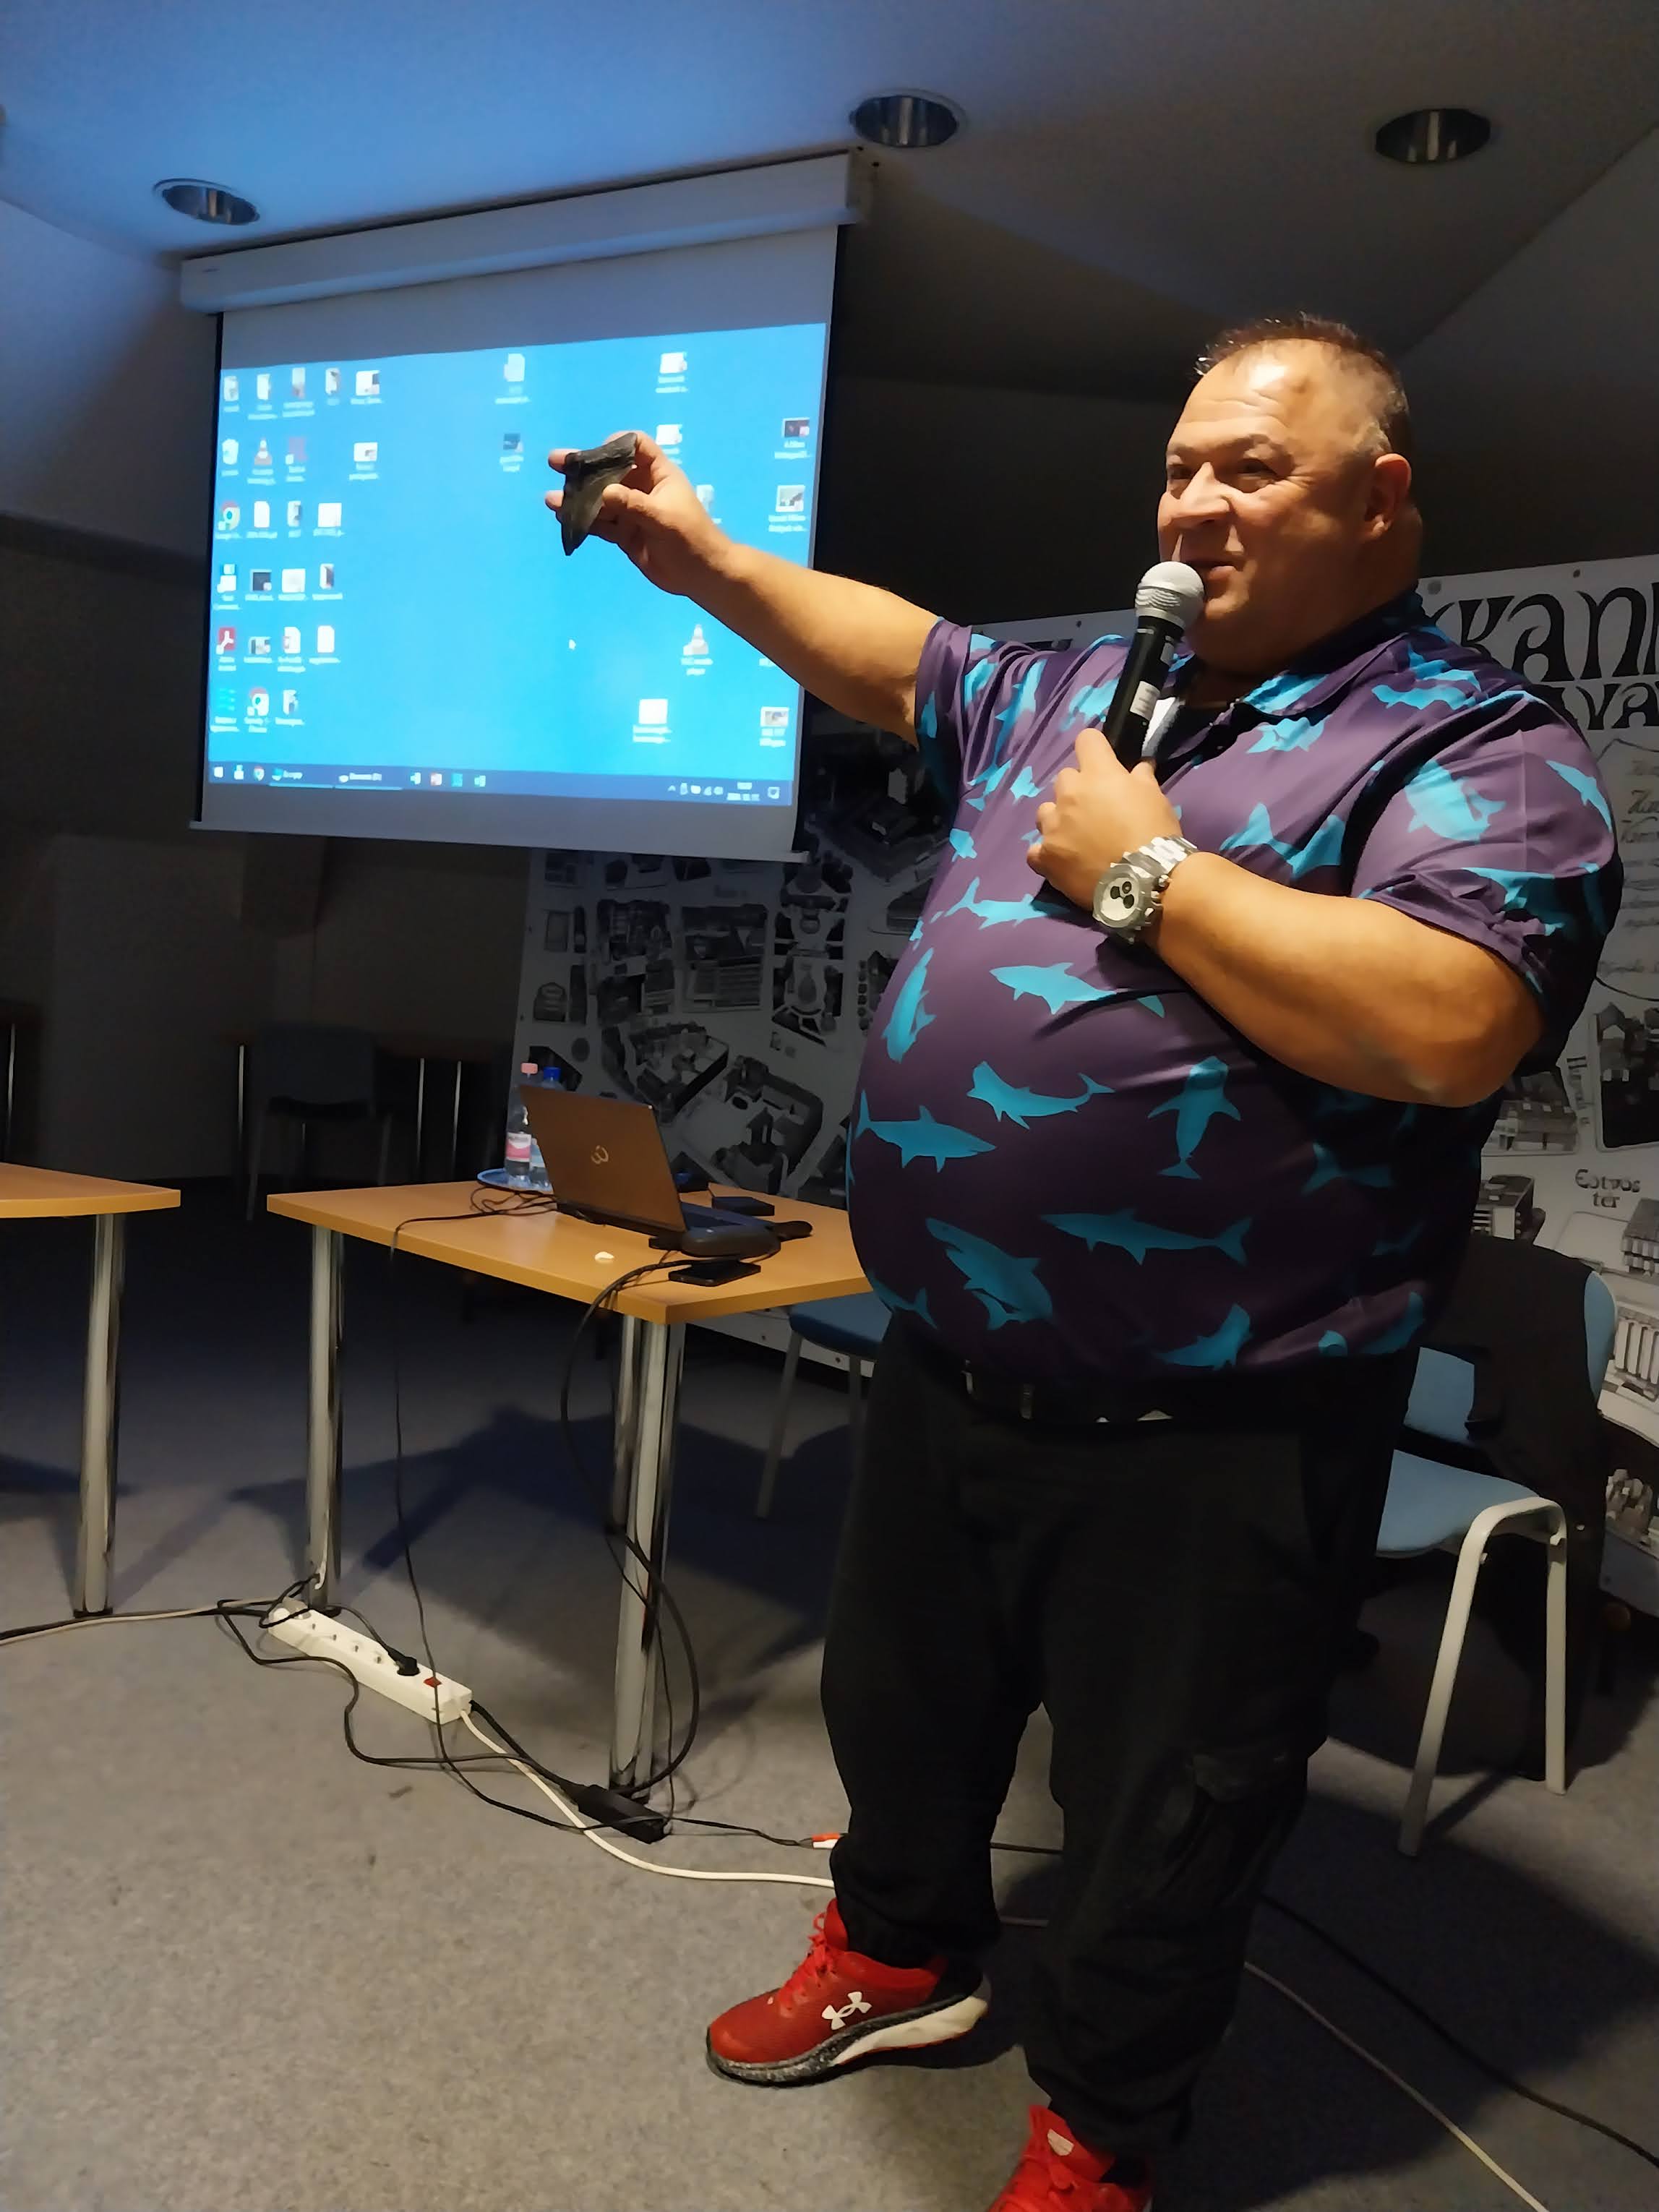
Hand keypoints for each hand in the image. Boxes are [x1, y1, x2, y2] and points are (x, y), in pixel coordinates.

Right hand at [544, 431, 723, 596]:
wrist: (701, 574)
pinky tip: (564, 519)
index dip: (617, 444)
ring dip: (578, 499)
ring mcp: (631, 511)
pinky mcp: (624, 533)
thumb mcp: (663, 518)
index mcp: (659, 474)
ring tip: (552, 500)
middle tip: (555, 462)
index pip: (637, 446)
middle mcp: (642, 488)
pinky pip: (600, 524)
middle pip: (610, 471)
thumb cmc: (690, 538)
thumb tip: (605, 492)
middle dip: (584, 468)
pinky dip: (584, 521)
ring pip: (600, 499)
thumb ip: (633, 504)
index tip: (598, 452)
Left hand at [1026, 728, 1184, 909]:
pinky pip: (1035, 849)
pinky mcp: (1045, 856)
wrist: (1144, 881)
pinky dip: (1046, 852)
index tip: (1102, 761)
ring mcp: (1053, 826)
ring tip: (1075, 836)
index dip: (1094, 748)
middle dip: (1077, 789)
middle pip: (1064, 778)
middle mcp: (1069, 794)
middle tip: (1095, 809)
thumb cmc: (1154, 834)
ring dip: (1058, 818)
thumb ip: (1141, 777)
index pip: (1086, 740)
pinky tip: (1060, 860)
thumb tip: (1140, 765)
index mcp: (1098, 774)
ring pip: (1045, 811)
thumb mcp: (1156, 798)